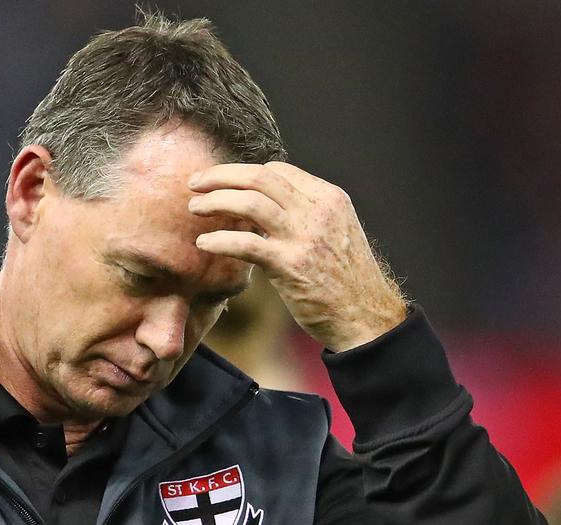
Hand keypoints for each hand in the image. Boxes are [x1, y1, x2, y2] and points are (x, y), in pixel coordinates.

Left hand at [188, 161, 406, 351]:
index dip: (245, 174)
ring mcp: (304, 237)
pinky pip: (246, 243)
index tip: (224, 183)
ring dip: (215, 202)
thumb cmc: (347, 281)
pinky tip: (203, 243)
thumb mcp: (335, 234)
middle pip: (259, 177)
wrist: (366, 317)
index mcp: (329, 198)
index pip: (279, 171)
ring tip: (194, 208)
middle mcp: (317, 211)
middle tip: (195, 183)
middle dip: (221, 176)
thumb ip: (305, 216)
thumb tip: (265, 207)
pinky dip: (219, 240)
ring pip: (250, 203)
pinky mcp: (290, 265)